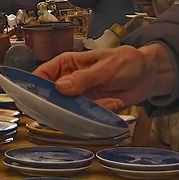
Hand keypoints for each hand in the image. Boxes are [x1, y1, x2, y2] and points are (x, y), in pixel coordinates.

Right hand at [34, 42, 178, 110]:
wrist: (148, 75)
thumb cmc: (125, 62)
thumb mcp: (105, 67)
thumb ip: (83, 78)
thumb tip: (61, 88)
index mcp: (67, 65)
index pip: (42, 75)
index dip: (33, 86)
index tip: (30, 99)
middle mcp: (69, 82)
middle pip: (50, 97)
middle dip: (56, 106)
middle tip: (67, 110)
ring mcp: (79, 97)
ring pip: (67, 111)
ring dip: (82, 112)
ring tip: (100, 102)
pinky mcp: (91, 109)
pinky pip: (86, 117)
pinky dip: (99, 113)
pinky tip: (113, 102)